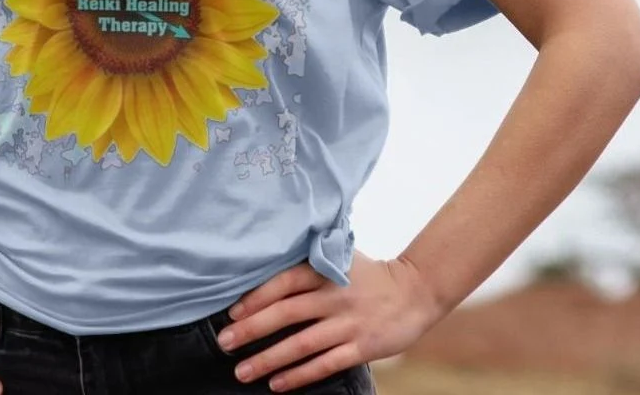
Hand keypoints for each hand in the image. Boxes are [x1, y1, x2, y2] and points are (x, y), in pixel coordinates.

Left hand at [214, 250, 443, 391]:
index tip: (232, 313)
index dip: (256, 297)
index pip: (284, 282)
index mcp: (325, 269)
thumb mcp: (339, 257)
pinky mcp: (362, 346)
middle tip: (224, 343)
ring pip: (302, 344)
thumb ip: (310, 263)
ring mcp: (348, 323)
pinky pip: (325, 363)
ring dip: (269, 359)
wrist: (415, 290)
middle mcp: (333, 295)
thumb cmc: (367, 273)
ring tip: (243, 372)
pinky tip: (278, 384)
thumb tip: (267, 268)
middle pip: (286, 314)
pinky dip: (300, 374)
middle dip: (252, 330)